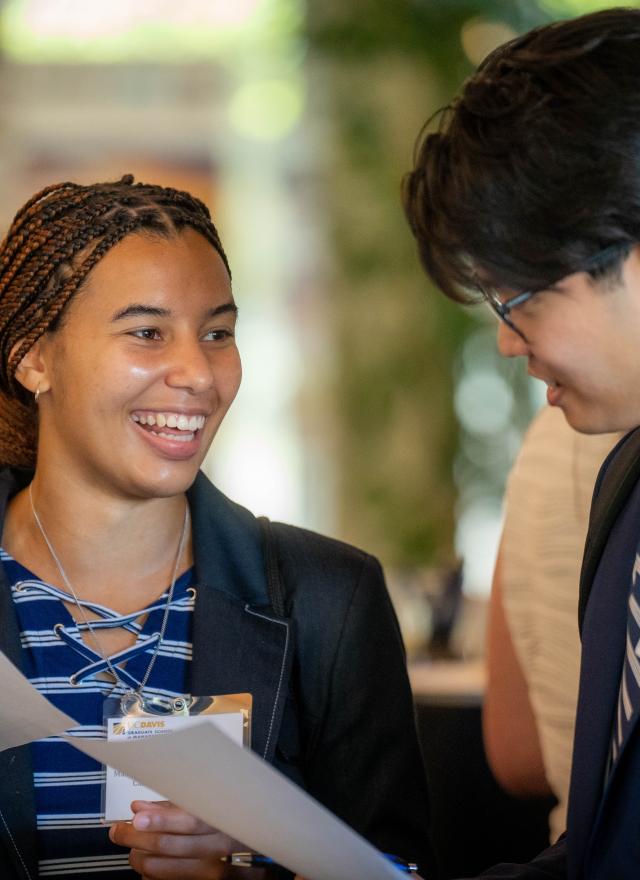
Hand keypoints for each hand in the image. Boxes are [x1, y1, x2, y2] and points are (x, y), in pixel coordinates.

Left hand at [109, 800, 260, 878]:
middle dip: (142, 840)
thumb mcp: (204, 801)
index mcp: (224, 812)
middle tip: (119, 831)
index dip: (163, 819)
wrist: (262, 841)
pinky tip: (148, 871)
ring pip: (180, 871)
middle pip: (179, 845)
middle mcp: (225, 840)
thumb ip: (173, 806)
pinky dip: (160, 878)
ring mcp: (221, 867)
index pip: (192, 819)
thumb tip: (140, 807)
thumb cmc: (229, 815)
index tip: (136, 817)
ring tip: (132, 851)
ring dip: (148, 863)